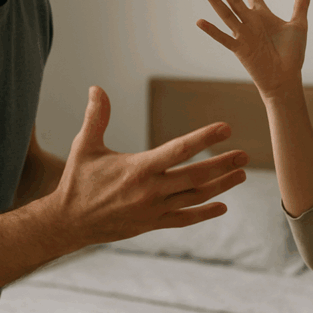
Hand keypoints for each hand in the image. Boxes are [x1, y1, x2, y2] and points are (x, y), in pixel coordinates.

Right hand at [50, 86, 248, 246]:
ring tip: (241, 174)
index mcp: (138, 168)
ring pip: (195, 198)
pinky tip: (222, 206)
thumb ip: (96, 117)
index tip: (226, 128)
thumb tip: (96, 88)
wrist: (67, 222)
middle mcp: (150, 191)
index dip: (205, 138)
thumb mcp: (84, 146)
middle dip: (222, 164)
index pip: (179, 150)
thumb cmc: (77, 181)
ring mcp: (153, 211)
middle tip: (244, 154)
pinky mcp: (152, 225)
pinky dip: (205, 213)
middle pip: (195, 176)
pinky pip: (184, 220)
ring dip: (221, 186)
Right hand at [196, 0, 311, 98]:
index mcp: (262, 15)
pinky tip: (200, 21)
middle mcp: (250, 22)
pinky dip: (212, 31)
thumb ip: (300, 5)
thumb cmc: (292, 54)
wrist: (285, 78)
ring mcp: (243, 35)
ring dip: (214, 0)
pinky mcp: (240, 49)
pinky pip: (224, 38)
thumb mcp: (298, 26)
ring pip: (226, 13)